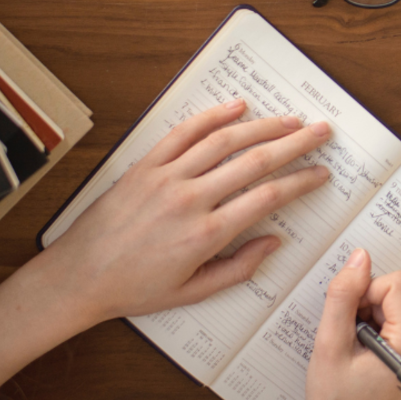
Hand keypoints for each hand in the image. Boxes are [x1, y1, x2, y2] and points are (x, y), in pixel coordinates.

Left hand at [39, 98, 330, 326]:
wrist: (79, 276)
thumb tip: (274, 242)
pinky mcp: (146, 165)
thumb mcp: (193, 292)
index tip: (321, 173)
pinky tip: (237, 107)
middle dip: (295, 143)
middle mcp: (190, 199)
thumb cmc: (135, 288)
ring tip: (290, 119)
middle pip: (255, 161)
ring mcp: (166, 177)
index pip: (268, 197)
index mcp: (206, 234)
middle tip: (321, 132)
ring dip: (262, 126)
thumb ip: (238, 268)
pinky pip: (183, 133)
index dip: (301, 182)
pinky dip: (212, 116)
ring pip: (224, 141)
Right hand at [300, 249, 400, 399]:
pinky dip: (382, 329)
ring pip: (399, 305)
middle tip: (352, 341)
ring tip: (359, 352)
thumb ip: (343, 296)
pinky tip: (369, 354)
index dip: (366, 294)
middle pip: (399, 294)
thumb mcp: (329, 344)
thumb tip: (360, 258)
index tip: (352, 322)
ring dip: (373, 319)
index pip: (397, 284)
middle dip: (368, 308)